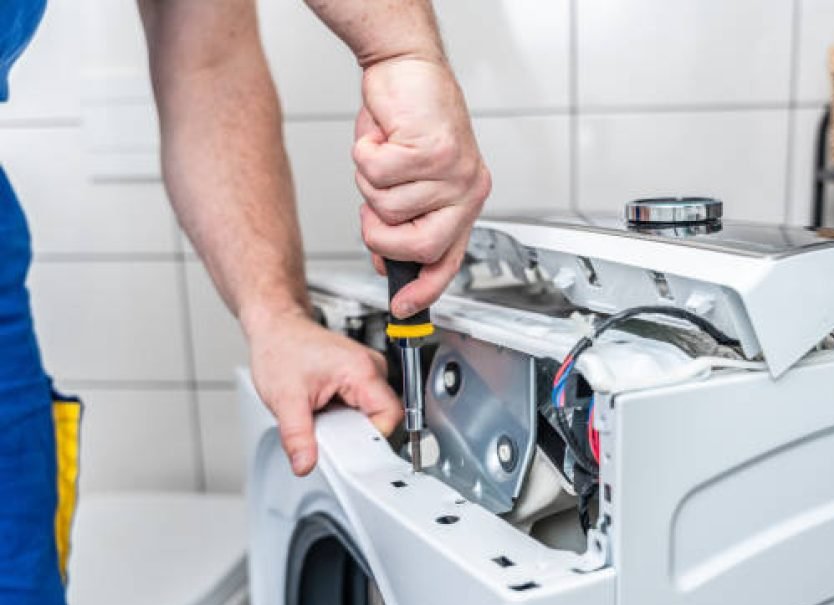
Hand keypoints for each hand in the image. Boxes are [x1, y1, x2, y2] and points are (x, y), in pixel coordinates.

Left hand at [247, 309, 402, 475]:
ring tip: (321, 414)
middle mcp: (371, 367)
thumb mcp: (285, 399)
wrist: (275, 327)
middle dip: (354, 433)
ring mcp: (367, 370)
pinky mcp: (359, 376)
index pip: (389, 417)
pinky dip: (343, 415)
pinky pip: (361, 406)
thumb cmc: (281, 348)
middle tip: (325, 431)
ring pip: (371, 414)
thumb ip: (297, 436)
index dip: (369, 439)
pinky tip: (324, 408)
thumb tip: (305, 464)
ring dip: (347, 424)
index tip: (347, 449)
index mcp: (361, 370)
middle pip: (382, 417)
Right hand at [353, 57, 490, 318]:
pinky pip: (378, 173)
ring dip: (369, 182)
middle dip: (381, 235)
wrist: (406, 66)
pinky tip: (381, 135)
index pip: (448, 260)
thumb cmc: (407, 120)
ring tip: (384, 154)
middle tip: (371, 211)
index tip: (403, 307)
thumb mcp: (406, 181)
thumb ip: (403, 222)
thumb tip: (388, 263)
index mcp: (464, 202)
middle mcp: (466, 190)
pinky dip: (365, 154)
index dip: (424, 288)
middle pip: (419, 246)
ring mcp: (453, 171)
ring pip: (388, 207)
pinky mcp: (434, 148)